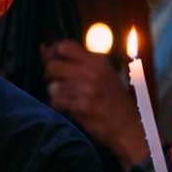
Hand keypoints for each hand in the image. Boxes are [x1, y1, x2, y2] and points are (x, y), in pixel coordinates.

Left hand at [42, 40, 146, 168]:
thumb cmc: (113, 100)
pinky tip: (68, 107)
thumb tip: (44, 49)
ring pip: (52, 86)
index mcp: (98, 60)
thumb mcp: (103, 73)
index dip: (52, 53)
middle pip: (53, 65)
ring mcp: (87, 90)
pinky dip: (58, 106)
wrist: (127, 125)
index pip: (64, 46)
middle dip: (49, 75)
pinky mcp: (82, 107)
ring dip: (55, 93)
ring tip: (66, 97)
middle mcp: (92, 72)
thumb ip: (79, 61)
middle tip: (55, 82)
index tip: (50, 60)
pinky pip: (57, 102)